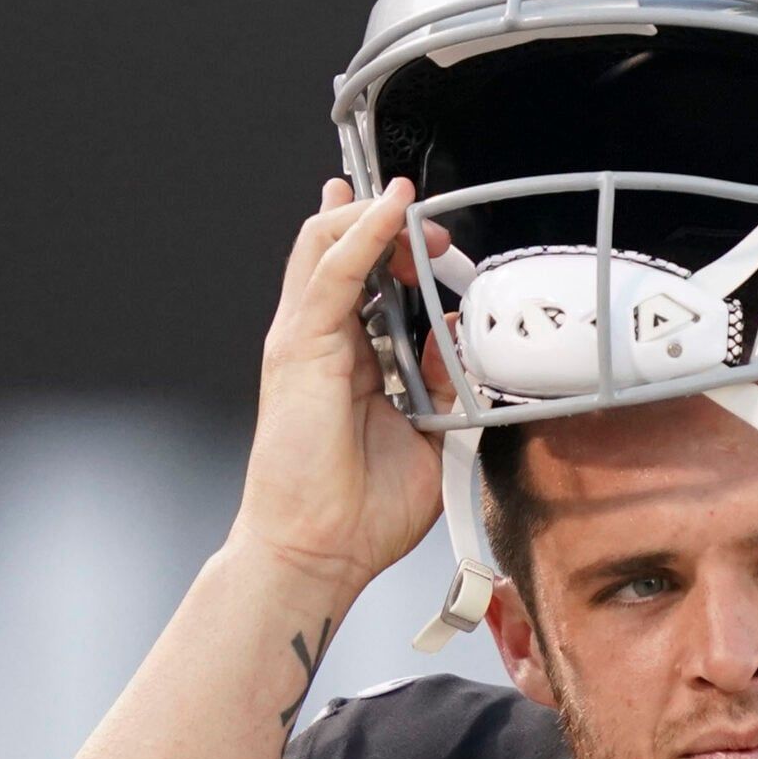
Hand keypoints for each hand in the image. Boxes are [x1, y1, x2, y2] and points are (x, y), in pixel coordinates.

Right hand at [230, 177, 458, 592]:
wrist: (321, 551)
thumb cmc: (361, 511)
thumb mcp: (431, 436)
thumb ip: (446, 385)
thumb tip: (457, 339)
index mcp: (349, 360)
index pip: (363, 280)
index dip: (397, 249)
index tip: (439, 245)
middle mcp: (321, 342)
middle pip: (342, 251)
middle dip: (388, 226)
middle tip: (432, 229)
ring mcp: (304, 340)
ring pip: (327, 245)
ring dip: (374, 218)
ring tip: (410, 207)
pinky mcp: (300, 346)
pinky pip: (331, 270)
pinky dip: (361, 232)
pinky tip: (388, 210)